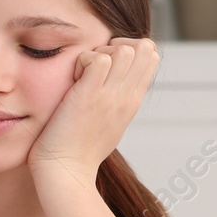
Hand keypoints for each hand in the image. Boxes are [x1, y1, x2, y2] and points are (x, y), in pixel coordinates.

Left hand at [27, 37, 159, 185]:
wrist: (66, 172)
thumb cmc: (79, 150)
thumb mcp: (109, 122)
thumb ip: (116, 101)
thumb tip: (115, 84)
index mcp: (133, 101)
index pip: (151, 56)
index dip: (130, 49)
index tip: (107, 65)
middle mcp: (127, 96)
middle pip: (144, 47)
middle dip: (118, 44)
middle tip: (94, 65)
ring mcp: (110, 96)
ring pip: (124, 49)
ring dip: (100, 53)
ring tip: (83, 74)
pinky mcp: (89, 96)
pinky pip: (97, 59)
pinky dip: (81, 61)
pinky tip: (72, 80)